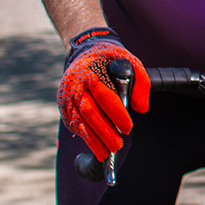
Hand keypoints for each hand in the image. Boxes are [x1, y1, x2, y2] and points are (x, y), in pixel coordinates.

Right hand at [57, 27, 150, 160]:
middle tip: (118, 146)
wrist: (86, 50)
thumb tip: (141, 109)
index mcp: (90, 71)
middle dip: (104, 132)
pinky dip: (84, 136)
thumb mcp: (131, 61)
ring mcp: (66, 95)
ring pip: (78, 121)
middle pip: (88, 112)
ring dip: (92, 139)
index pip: (103, 95)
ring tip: (105, 154)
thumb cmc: (111, 58)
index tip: (128, 127)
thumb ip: (141, 82)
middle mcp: (74, 84)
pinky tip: (95, 146)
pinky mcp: (64, 105)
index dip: (116, 113)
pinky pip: (73, 123)